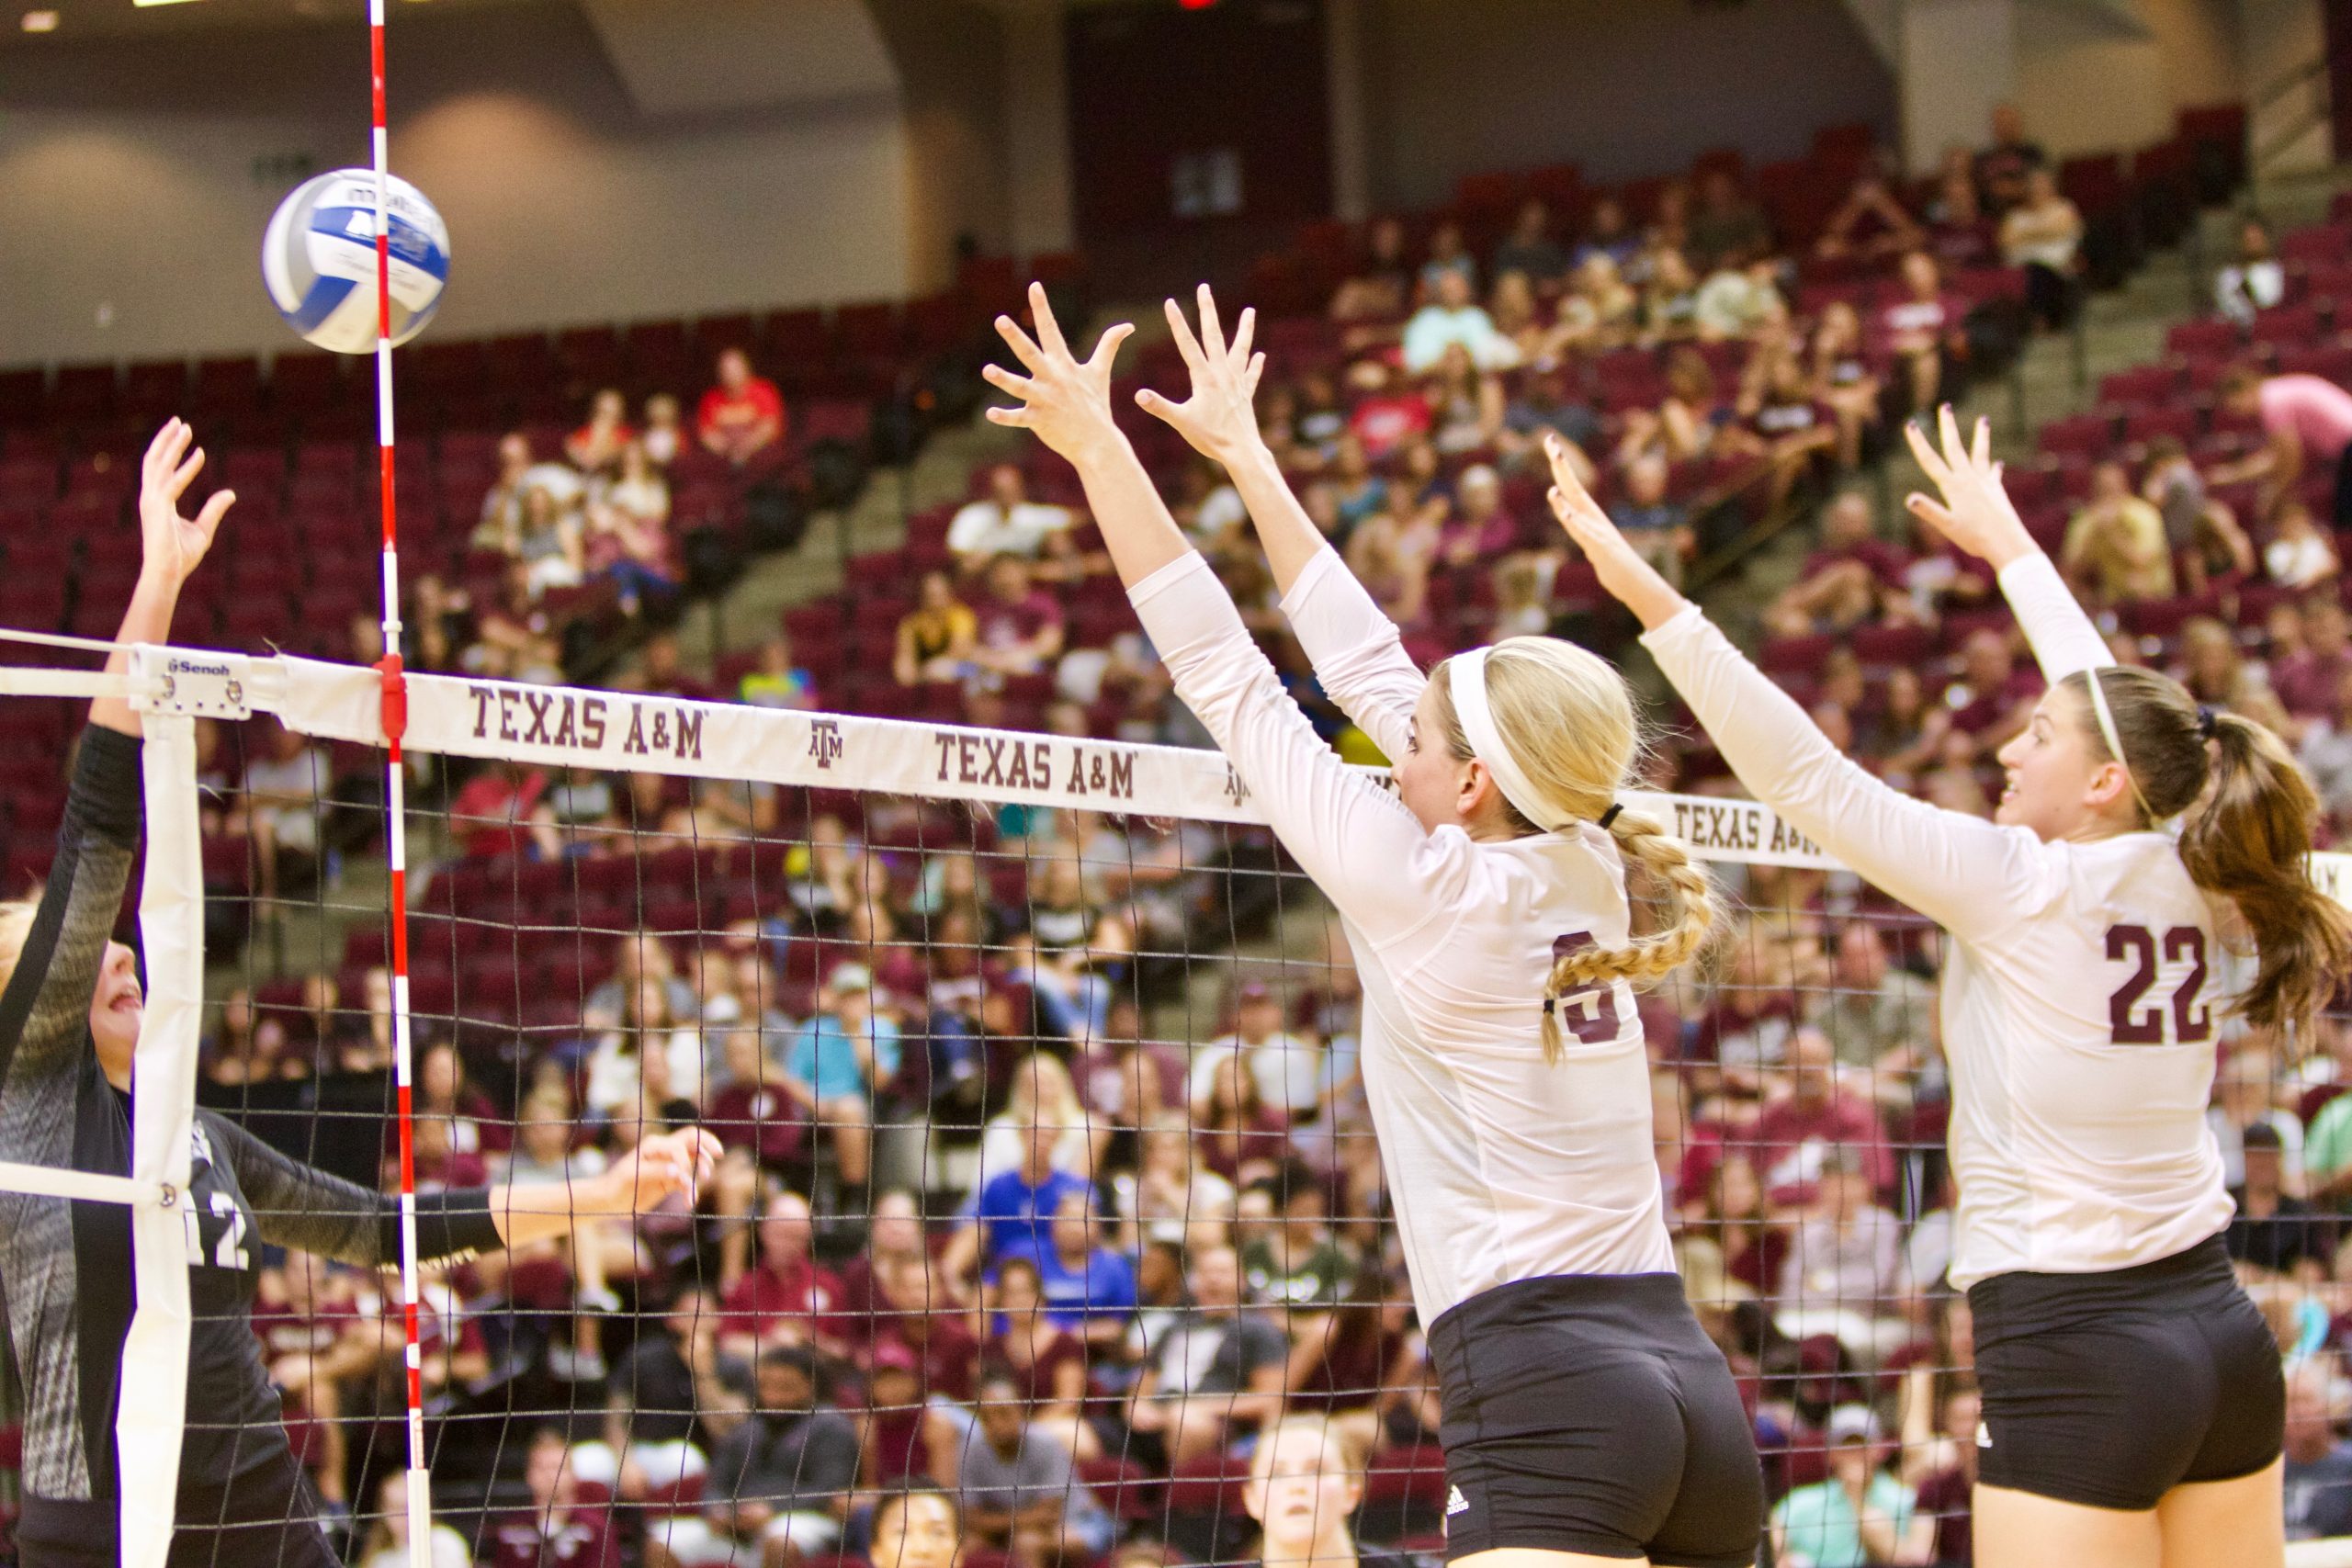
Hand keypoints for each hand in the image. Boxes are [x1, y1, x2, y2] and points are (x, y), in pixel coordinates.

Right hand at [138, 419, 233, 589]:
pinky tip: (200, 454)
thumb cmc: (182, 556)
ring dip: (172, 445)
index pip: (159, 468)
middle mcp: (150, 497)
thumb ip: (214, 509)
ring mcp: (152, 502)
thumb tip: (230, 493)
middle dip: (166, 439)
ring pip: (159, 465)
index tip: (183, 433)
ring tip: (186, 428)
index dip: (169, 449)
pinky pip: (174, 483)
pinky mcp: (158, 509)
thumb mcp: (204, 529)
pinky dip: (187, 468)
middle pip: (155, 460)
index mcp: (157, 500)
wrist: (169, 574)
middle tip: (180, 421)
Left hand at [599, 1127, 720, 1216]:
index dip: (684, 1161)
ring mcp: (669, 1166)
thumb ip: (656, 1172)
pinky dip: (691, 1191)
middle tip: (718, 1155)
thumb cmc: (616, 1185)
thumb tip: (679, 1171)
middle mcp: (664, 1152)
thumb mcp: (633, 1177)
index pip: (679, 1145)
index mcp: (654, 1146)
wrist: (609, 1202)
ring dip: (701, 1171)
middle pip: (692, 1140)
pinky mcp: (670, 1180)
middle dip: (707, 1145)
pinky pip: (688, 1181)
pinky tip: (689, 1203)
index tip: (679, 1178)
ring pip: (694, 1160)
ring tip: (701, 1186)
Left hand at [983, 282, 1135, 465]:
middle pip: (1030, 354)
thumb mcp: (1100, 372)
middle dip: (1015, 337)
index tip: (1034, 286)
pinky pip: (1019, 418)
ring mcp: (1045, 399)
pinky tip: (989, 413)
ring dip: (1004, 379)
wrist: (1097, 441)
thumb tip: (1128, 325)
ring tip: (987, 370)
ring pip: (1020, 386)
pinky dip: (1005, 417)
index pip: (1051, 330)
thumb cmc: (1095, 405)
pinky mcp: (1039, 420)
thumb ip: (1109, 345)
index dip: (1042, 307)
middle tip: (1000, 320)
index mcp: (1064, 365)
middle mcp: (1052, 379)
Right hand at [1135, 284, 1266, 463]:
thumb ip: (1159, 406)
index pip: (1187, 344)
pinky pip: (1251, 375)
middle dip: (1207, 310)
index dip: (1177, 323)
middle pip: (1214, 336)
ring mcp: (1236, 383)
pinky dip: (1255, 365)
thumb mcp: (1181, 422)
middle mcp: (1222, 374)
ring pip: (1240, 349)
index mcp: (1204, 378)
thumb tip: (1138, 394)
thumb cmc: (1211, 438)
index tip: (1170, 302)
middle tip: (1204, 288)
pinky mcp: (1245, 395)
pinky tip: (1260, 355)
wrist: (1242, 451)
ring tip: (1250, 311)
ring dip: (1244, 329)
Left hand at [1542, 432, 1686, 629]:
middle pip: (1573, 488)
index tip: (1550, 441)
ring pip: (1577, 510)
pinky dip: (1575, 521)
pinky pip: (1585, 533)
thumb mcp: (1591, 544)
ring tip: (1552, 480)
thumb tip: (1573, 521)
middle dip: (1561, 466)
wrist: (1637, 583)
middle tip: (1550, 441)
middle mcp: (1593, 519)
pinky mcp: (1600, 548)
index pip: (1571, 487)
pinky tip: (1567, 512)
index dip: (1560, 467)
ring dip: (1564, 496)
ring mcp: (1597, 532)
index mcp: (1589, 516)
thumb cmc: (1615, 565)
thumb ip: (1582, 531)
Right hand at [1904, 406, 2034, 569]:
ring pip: (1979, 453)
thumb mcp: (1947, 526)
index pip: (1930, 460)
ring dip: (1980, 436)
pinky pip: (1993, 473)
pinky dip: (1993, 467)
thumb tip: (1909, 498)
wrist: (2007, 542)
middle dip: (1948, 427)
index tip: (1911, 424)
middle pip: (1954, 448)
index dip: (1918, 442)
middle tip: (1945, 407)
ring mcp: (1984, 482)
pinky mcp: (1996, 490)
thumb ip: (1929, 510)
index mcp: (1952, 486)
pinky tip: (1997, 463)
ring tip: (1984, 419)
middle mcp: (1968, 479)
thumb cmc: (1975, 537)